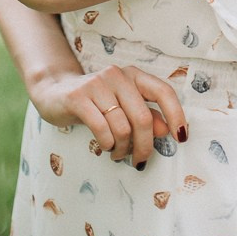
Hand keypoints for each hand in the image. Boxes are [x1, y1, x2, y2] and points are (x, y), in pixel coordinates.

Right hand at [29, 64, 187, 166]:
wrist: (55, 92)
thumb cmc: (96, 102)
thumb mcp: (122, 107)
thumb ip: (144, 115)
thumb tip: (166, 129)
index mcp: (133, 75)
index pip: (163, 91)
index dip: (176, 115)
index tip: (181, 138)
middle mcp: (118, 75)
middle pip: (143, 118)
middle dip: (144, 146)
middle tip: (139, 160)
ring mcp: (97, 84)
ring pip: (123, 127)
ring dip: (122, 149)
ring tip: (116, 153)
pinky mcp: (79, 97)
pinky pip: (102, 129)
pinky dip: (107, 144)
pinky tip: (104, 146)